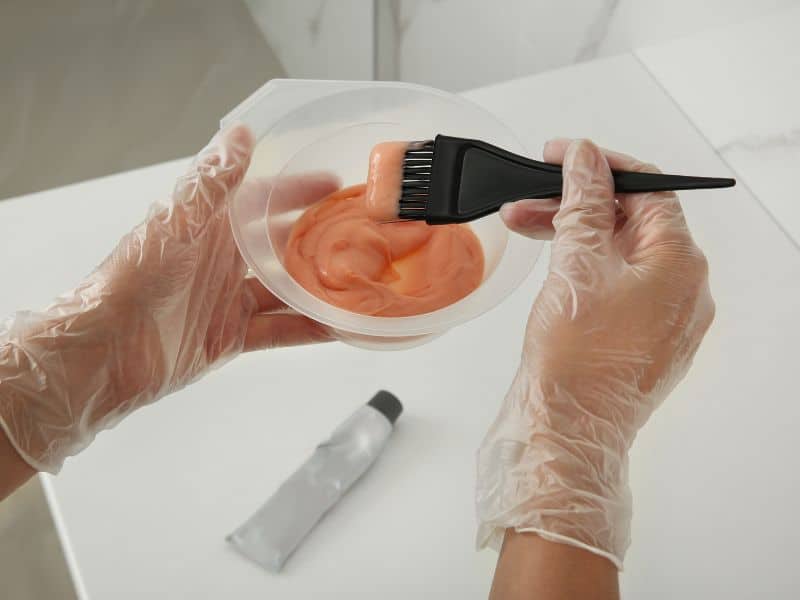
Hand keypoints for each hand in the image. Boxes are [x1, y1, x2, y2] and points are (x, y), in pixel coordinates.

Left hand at [0, 125, 336, 472]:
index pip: (262, 200)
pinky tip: (339, 327)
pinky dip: (309, 329)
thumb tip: (241, 132)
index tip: (335, 184)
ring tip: (360, 283)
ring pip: (286, 290)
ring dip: (319, 287)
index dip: (297, 190)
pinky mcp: (230, 337)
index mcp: (209, 227)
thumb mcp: (179, 222)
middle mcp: (222, 261)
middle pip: (280, 245)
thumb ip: (213, 180)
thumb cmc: (134, 281)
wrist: (105, 353)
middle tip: (361, 235)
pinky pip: (280, 330)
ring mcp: (228, 300)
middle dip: (318, 239)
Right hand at [477, 139, 714, 567]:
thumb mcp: (576, 265)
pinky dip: (581, 267)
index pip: (647, 189)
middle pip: (630, 222)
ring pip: (618, 254)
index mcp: (680, 266)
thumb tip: (584, 158)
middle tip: (529, 192)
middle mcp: (681, 291)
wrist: (565, 434)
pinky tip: (548, 262)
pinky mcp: (636, 339)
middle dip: (576, 202)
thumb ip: (582, 204)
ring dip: (572, 234)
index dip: (600, 164)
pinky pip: (614, 286)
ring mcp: (661, 318)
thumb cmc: (576, 364)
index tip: (559, 155)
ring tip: (522, 225)